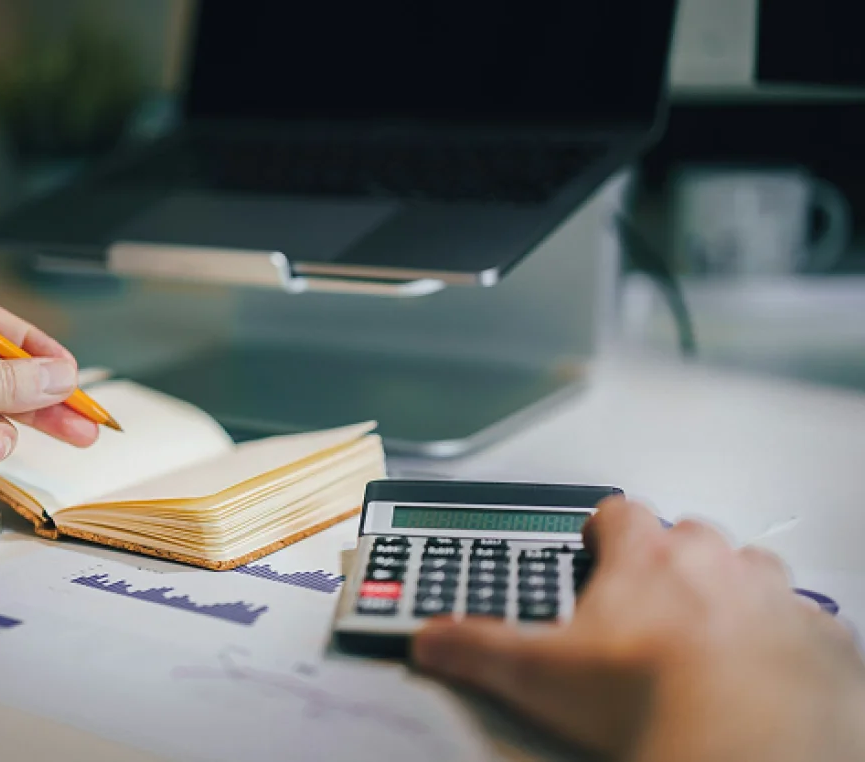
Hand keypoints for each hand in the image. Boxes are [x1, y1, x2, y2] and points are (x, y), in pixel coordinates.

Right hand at [412, 497, 864, 760]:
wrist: (747, 741)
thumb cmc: (651, 697)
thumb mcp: (540, 675)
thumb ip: (477, 648)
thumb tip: (430, 639)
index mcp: (646, 559)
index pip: (618, 511)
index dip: (603, 529)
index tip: (594, 550)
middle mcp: (714, 562)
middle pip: (688, 536)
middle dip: (670, 561)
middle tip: (646, 608)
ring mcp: (772, 596)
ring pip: (752, 569)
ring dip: (732, 590)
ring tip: (708, 635)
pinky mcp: (819, 639)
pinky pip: (804, 621)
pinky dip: (784, 638)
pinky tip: (761, 671)